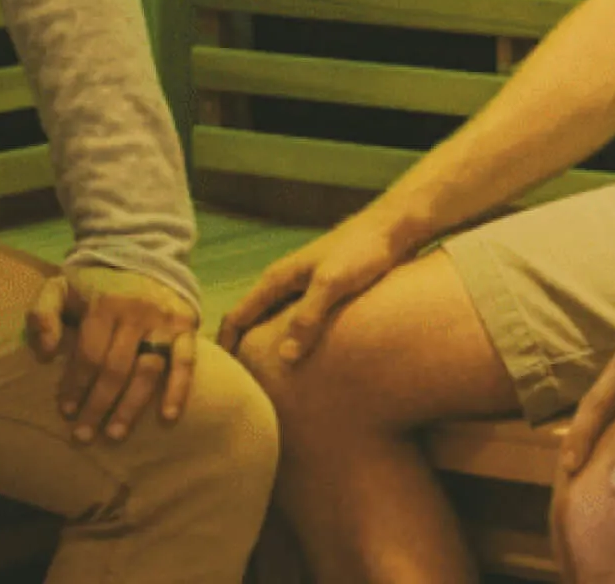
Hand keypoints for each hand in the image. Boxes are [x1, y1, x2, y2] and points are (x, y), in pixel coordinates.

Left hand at [26, 265, 201, 443]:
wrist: (141, 252)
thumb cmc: (94, 281)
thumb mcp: (59, 287)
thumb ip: (42, 314)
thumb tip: (44, 352)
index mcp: (104, 304)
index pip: (88, 355)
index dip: (76, 386)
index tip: (66, 412)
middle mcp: (136, 313)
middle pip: (115, 370)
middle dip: (97, 406)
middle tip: (83, 436)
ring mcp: (163, 321)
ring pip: (147, 371)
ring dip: (130, 407)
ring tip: (114, 435)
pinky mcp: (186, 326)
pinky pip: (185, 363)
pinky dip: (178, 391)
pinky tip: (167, 417)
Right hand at [214, 208, 410, 366]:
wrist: (393, 228)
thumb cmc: (362, 251)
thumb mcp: (332, 284)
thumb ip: (308, 317)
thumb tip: (283, 357)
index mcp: (277, 279)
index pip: (236, 316)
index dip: (225, 347)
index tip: (221, 378)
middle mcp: (284, 282)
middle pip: (251, 320)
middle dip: (243, 350)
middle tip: (244, 387)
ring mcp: (303, 287)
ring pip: (273, 321)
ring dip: (267, 346)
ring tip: (270, 380)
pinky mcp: (323, 292)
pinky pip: (296, 321)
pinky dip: (292, 340)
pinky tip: (304, 360)